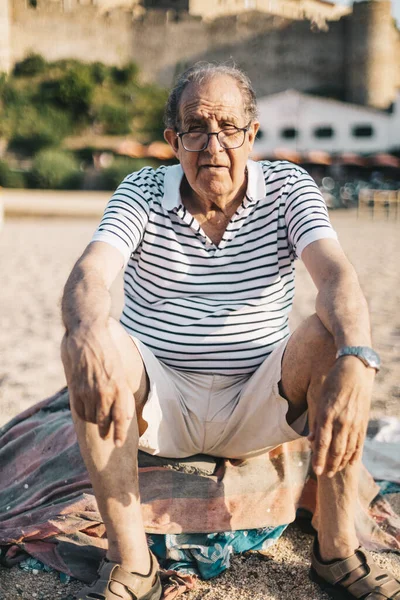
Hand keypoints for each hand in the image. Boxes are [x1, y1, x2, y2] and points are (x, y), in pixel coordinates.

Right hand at [61, 326, 133, 446]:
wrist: (88, 334)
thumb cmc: (107, 350)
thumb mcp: (120, 371)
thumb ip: (123, 392)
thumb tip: (127, 413)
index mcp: (119, 387)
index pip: (120, 417)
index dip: (119, 433)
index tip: (118, 443)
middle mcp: (104, 391)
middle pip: (104, 421)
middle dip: (107, 431)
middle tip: (108, 437)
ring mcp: (88, 391)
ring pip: (91, 417)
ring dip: (95, 422)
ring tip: (98, 423)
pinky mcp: (76, 387)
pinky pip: (79, 409)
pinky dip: (84, 414)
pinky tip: (87, 414)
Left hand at [308, 356, 374, 477]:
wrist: (354, 370)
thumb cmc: (332, 382)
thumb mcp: (320, 399)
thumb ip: (316, 421)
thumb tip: (310, 440)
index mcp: (327, 414)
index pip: (322, 443)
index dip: (318, 458)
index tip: (316, 471)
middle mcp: (341, 420)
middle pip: (335, 450)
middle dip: (330, 464)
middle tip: (325, 475)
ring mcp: (354, 421)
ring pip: (348, 448)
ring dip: (341, 462)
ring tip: (335, 470)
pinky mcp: (362, 421)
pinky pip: (359, 442)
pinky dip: (354, 454)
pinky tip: (350, 462)